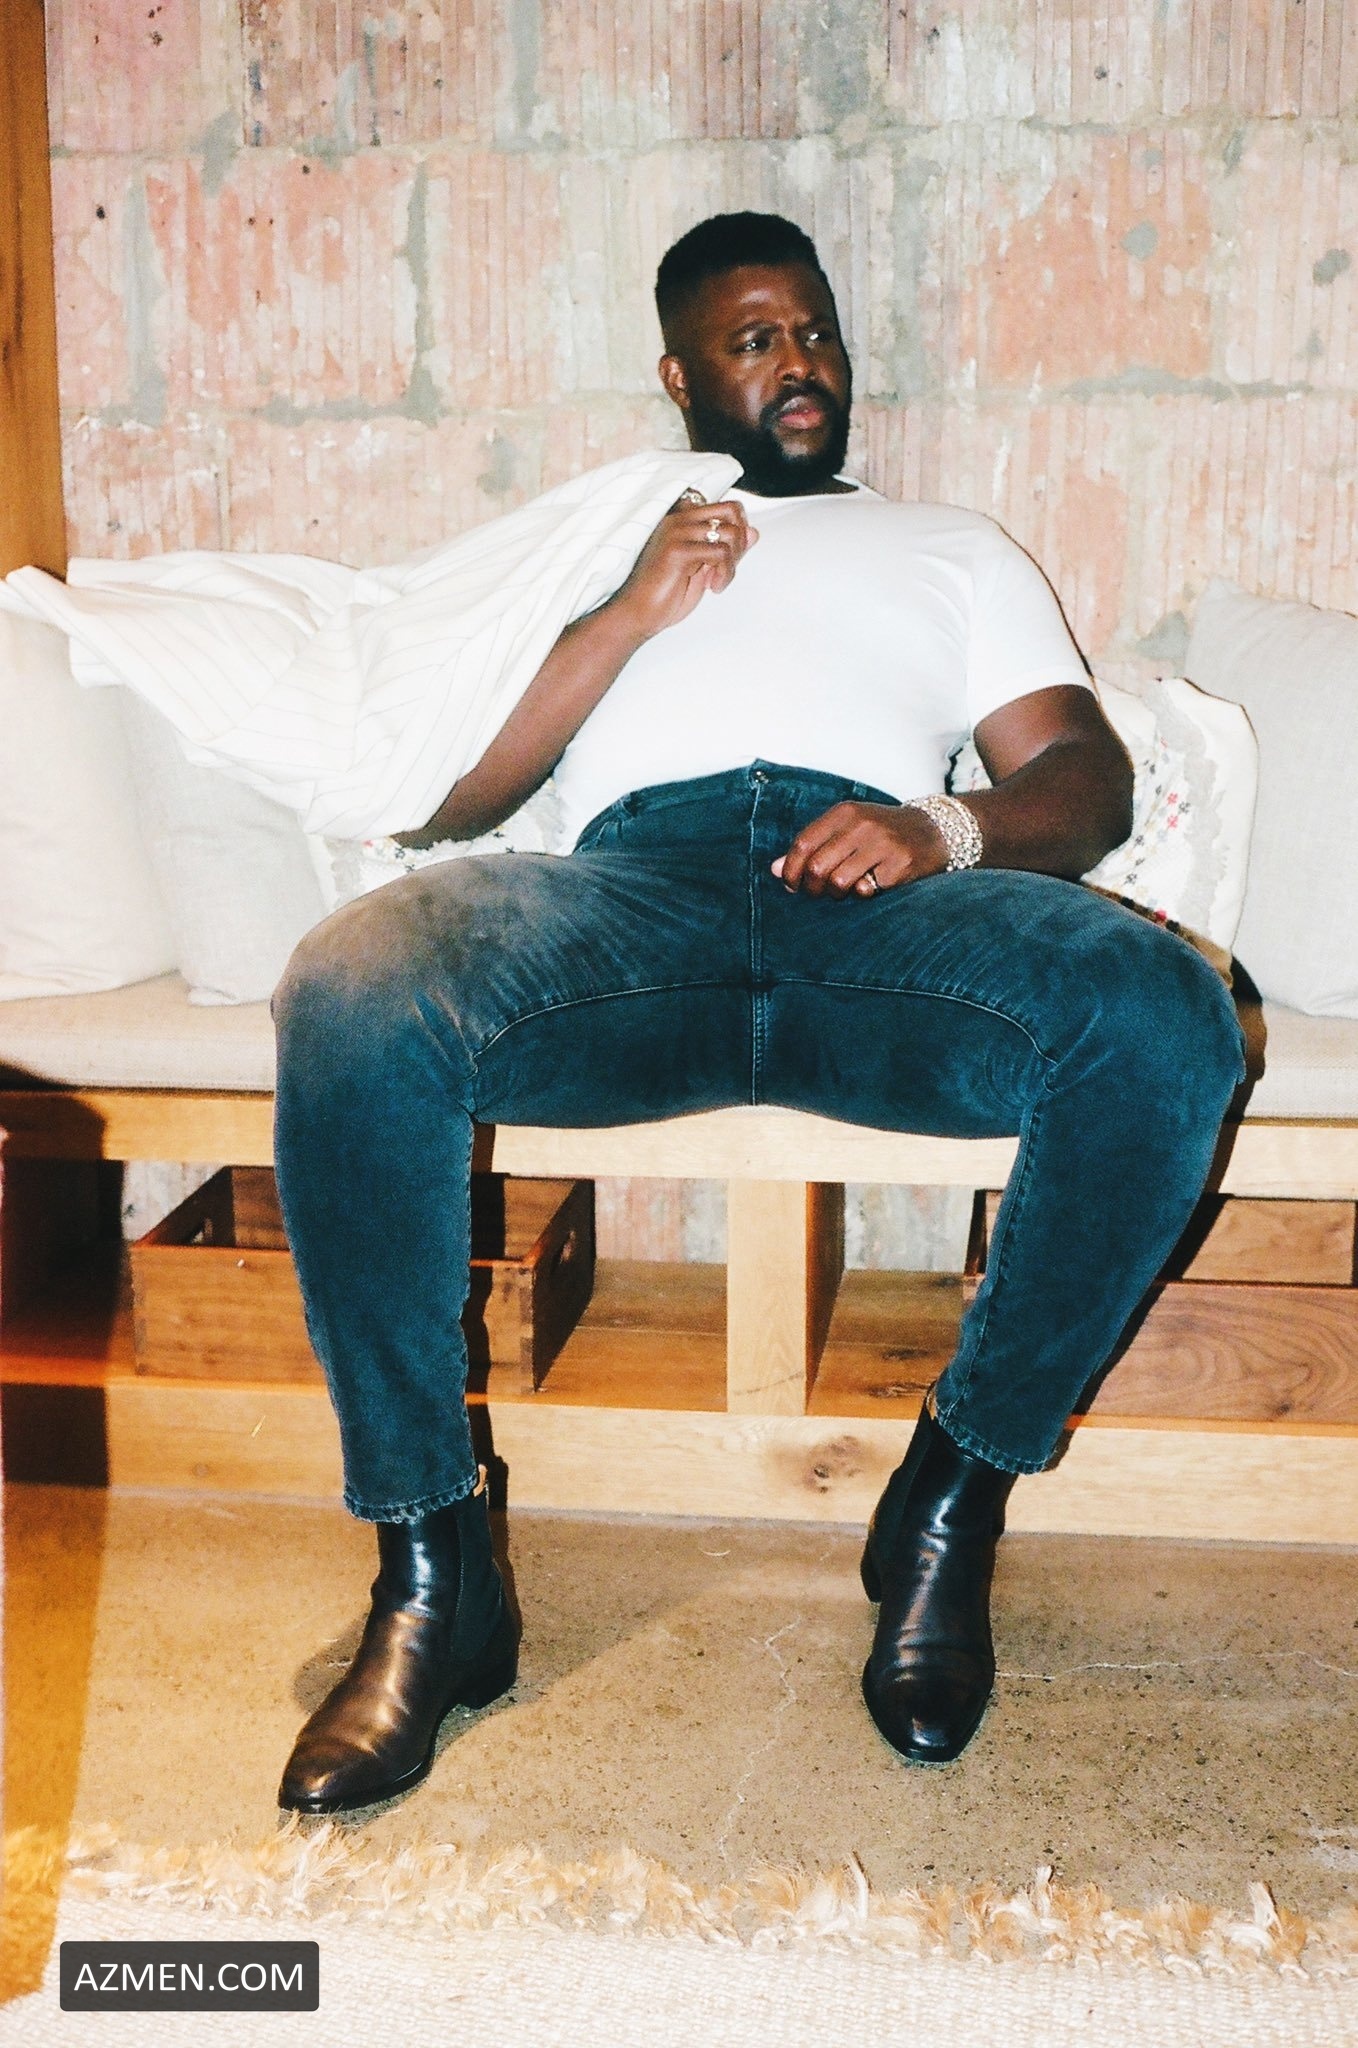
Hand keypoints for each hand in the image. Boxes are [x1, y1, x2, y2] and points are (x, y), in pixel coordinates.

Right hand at [606, 496, 756, 642]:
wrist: (637, 613)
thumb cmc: (665, 593)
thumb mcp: (704, 567)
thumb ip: (727, 548)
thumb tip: (754, 532)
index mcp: (683, 517)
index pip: (727, 507)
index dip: (738, 532)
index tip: (728, 559)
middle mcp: (679, 517)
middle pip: (733, 510)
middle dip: (740, 541)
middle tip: (728, 567)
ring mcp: (677, 531)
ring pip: (730, 532)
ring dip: (733, 563)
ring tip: (718, 581)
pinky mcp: (677, 550)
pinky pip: (721, 553)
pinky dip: (725, 574)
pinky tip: (713, 587)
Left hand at [772, 801, 948, 898]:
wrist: (933, 831)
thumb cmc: (880, 834)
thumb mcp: (846, 829)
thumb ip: (812, 846)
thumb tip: (774, 870)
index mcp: (844, 813)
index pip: (803, 844)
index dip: (791, 870)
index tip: (791, 885)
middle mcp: (863, 825)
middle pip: (817, 867)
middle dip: (812, 888)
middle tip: (819, 893)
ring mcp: (883, 844)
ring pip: (838, 882)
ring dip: (837, 894)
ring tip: (846, 888)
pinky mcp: (900, 866)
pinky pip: (866, 891)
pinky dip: (863, 894)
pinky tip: (872, 885)